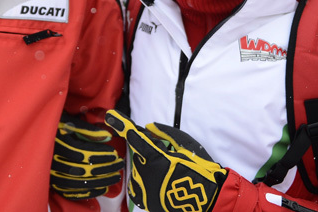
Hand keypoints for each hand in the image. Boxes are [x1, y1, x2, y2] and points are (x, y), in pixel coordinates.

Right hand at [50, 112, 123, 199]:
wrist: (34, 137)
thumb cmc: (54, 127)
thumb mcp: (68, 122)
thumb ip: (87, 130)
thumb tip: (107, 136)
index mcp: (58, 144)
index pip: (84, 153)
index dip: (101, 154)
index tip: (114, 154)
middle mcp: (53, 161)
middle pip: (84, 169)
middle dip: (105, 168)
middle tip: (119, 165)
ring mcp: (52, 174)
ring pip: (80, 183)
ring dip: (100, 181)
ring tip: (115, 177)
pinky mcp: (53, 183)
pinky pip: (73, 192)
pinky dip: (89, 192)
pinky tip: (102, 188)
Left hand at [105, 109, 226, 211]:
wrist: (207, 199)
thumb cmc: (200, 169)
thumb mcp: (186, 145)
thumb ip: (165, 133)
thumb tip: (148, 128)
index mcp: (156, 158)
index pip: (134, 137)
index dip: (121, 125)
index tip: (110, 116)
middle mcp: (146, 173)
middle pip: (138, 154)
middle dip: (147, 152)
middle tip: (168, 158)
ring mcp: (144, 188)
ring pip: (137, 168)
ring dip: (146, 166)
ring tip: (167, 173)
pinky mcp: (145, 200)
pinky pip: (135, 185)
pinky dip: (142, 180)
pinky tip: (155, 180)